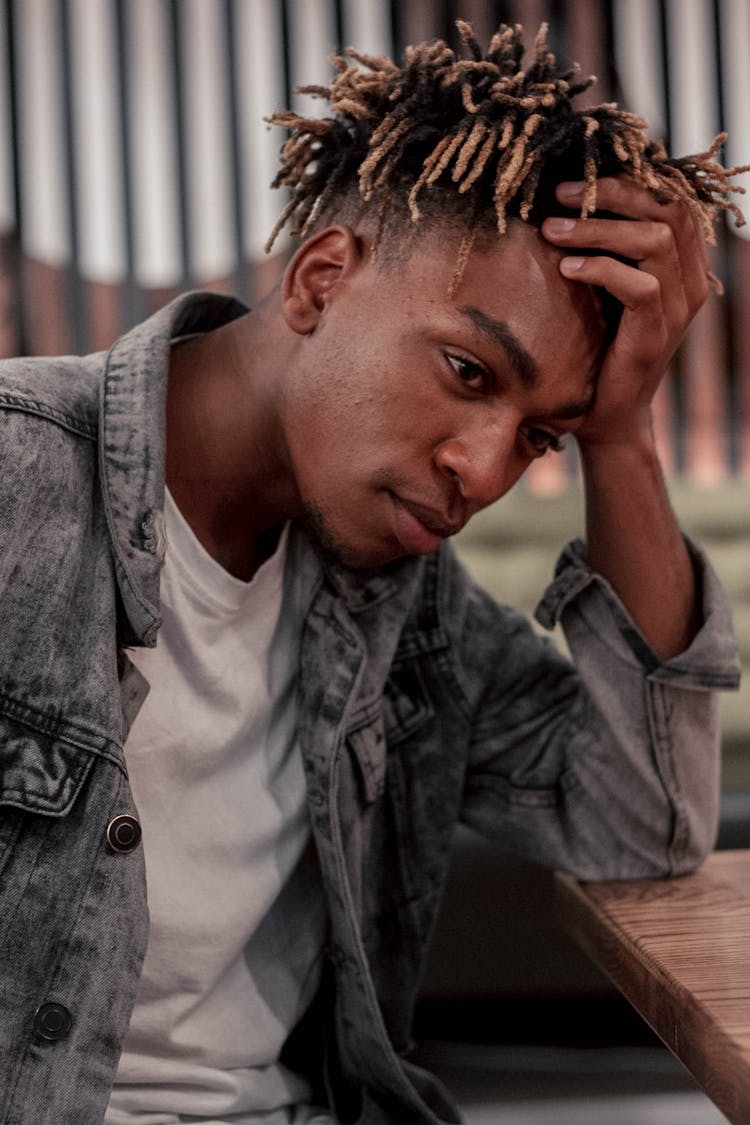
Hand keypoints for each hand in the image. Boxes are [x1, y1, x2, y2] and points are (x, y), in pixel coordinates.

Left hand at [541, 177, 709, 449]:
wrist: (605, 416)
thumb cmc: (595, 350)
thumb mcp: (603, 292)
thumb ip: (604, 252)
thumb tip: (564, 200)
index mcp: (683, 264)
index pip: (670, 199)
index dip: (627, 179)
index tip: (576, 177)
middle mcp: (690, 282)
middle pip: (668, 209)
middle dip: (612, 192)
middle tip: (559, 193)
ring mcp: (678, 309)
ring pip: (655, 240)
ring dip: (596, 229)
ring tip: (552, 231)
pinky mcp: (656, 334)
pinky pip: (639, 285)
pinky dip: (600, 269)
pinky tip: (566, 268)